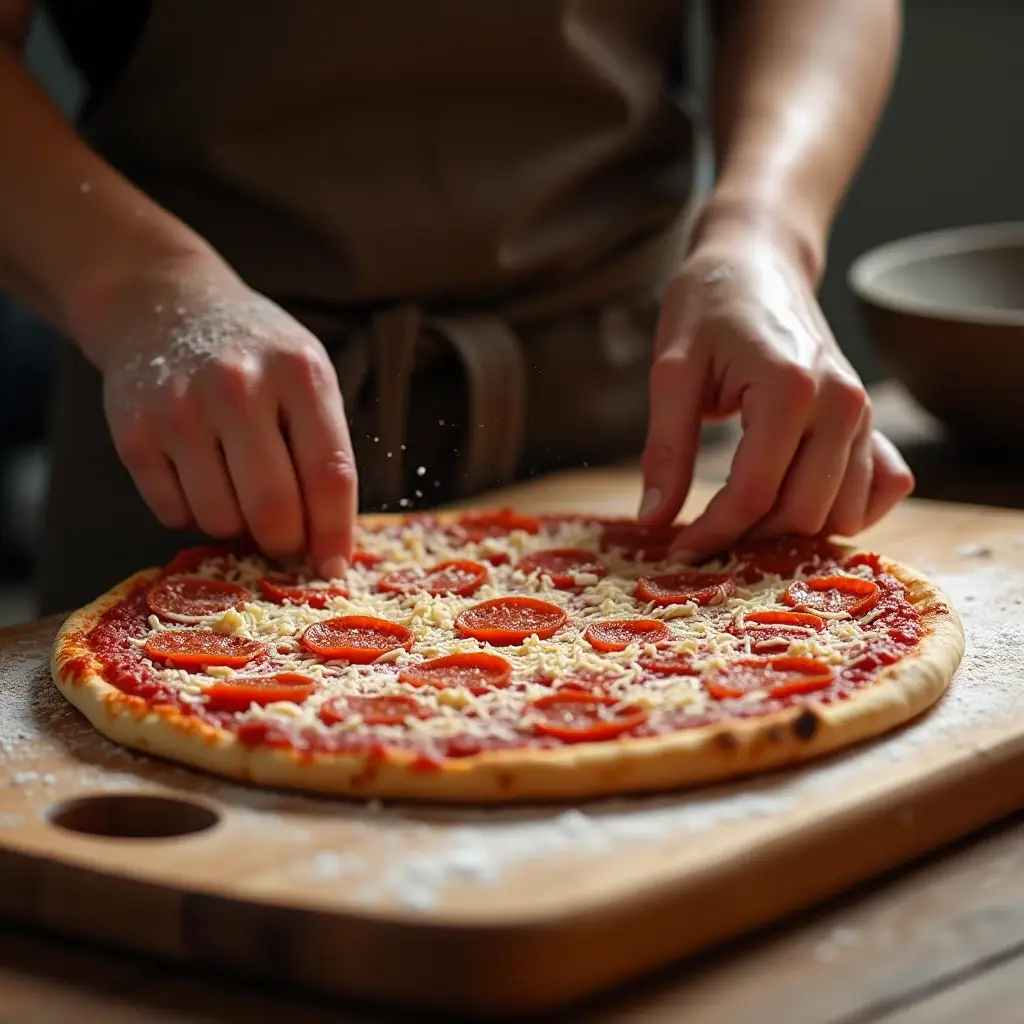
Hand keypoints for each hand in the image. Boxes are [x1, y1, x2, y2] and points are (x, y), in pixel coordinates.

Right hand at [79, 255, 356, 577]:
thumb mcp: (306, 375)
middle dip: (285, 543)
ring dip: (236, 526)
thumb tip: (331, 544)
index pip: (329, 475)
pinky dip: (191, 512)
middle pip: (273, 509)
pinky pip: (173, 513)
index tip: (335, 569)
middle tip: (285, 542)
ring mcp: (181, 409)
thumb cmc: (255, 354)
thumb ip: (323, 448)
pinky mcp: (134, 431)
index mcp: (300, 374)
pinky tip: (197, 473)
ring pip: (220, 520)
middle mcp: (239, 387)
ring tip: (237, 488)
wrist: (164, 304)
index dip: (335, 534)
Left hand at [639, 230, 912, 556]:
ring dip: (790, 529)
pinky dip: (842, 510)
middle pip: (802, 514)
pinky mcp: (872, 422)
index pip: (753, 494)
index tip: (676, 549)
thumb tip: (652, 520)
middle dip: (748, 536)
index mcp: (790, 389)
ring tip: (739, 517)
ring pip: (841, 514)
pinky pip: (881, 489)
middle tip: (703, 533)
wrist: (758, 263)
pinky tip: (794, 499)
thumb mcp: (672, 371)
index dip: (711, 533)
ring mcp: (865, 414)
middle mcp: (842, 405)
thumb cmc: (709, 306)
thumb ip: (665, 449)